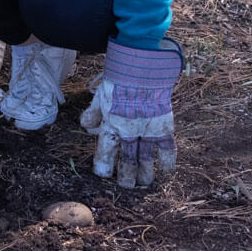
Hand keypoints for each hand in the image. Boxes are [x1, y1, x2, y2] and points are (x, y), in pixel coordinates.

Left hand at [80, 38, 181, 187]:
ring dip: (145, 174)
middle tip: (126, 186)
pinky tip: (166, 172)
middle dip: (126, 176)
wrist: (143, 65)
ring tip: (143, 184)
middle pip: (127, 160)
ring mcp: (148, 129)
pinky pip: (167, 147)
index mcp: (111, 122)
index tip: (103, 175)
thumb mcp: (101, 95)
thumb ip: (93, 113)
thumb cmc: (120, 78)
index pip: (106, 150)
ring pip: (146, 159)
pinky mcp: (164, 124)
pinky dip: (167, 161)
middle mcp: (130, 130)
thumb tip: (85, 126)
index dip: (104, 165)